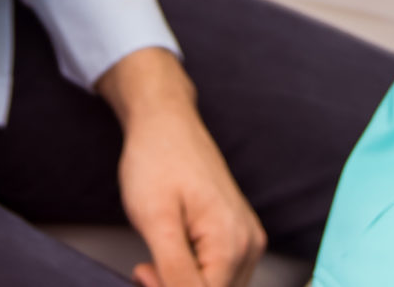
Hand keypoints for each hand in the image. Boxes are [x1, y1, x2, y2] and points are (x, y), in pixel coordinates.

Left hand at [97, 49, 264, 286]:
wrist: (165, 122)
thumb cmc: (157, 159)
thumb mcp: (156, 222)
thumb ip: (174, 273)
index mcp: (232, 242)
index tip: (144, 271)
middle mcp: (249, 243)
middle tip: (147, 265)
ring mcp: (247, 238)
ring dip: (186, 283)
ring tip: (158, 256)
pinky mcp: (239, 235)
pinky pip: (221, 274)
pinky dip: (195, 274)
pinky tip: (174, 253)